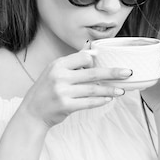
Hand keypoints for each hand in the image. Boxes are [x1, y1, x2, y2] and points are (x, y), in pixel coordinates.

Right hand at [17, 51, 131, 128]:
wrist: (32, 112)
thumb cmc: (46, 90)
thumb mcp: (55, 70)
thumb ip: (73, 60)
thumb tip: (91, 46)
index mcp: (58, 65)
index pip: (84, 57)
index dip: (97, 60)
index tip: (108, 62)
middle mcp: (59, 76)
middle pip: (93, 73)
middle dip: (113, 73)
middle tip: (128, 72)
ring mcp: (62, 92)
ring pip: (93, 89)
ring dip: (110, 90)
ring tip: (122, 90)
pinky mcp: (65, 106)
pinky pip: (88, 102)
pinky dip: (100, 101)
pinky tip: (109, 99)